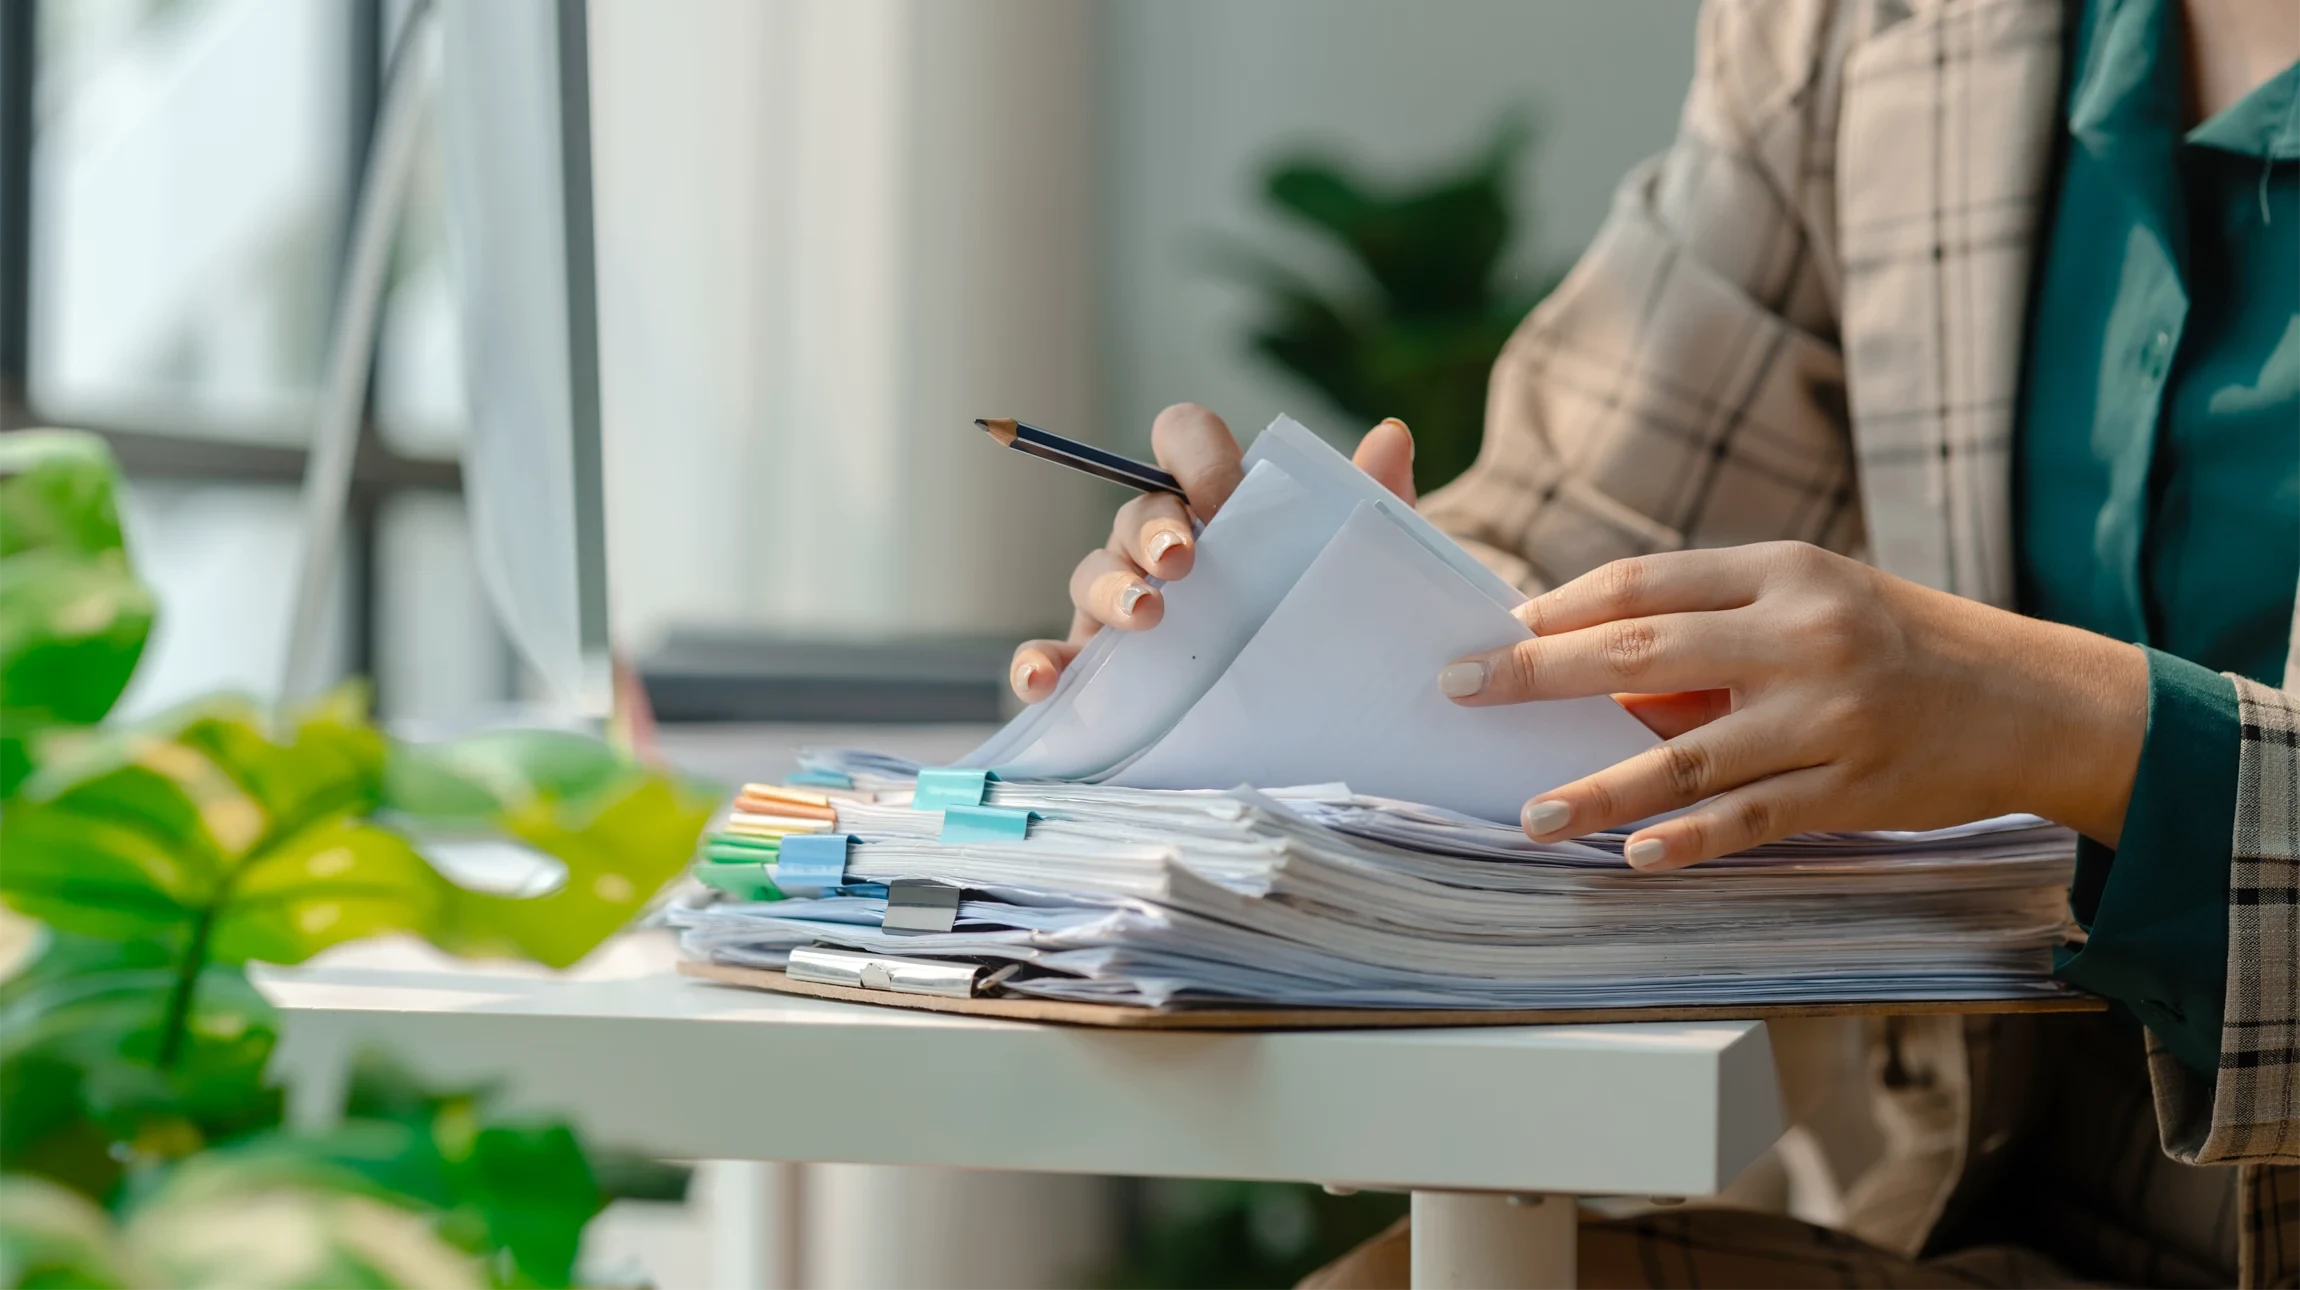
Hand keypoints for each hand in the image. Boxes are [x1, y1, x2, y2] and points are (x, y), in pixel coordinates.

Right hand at [1010, 404, 1416, 700]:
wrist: (1311, 717)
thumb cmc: (1322, 620)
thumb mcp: (1357, 569)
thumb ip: (1372, 504)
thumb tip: (1391, 434)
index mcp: (1215, 502)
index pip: (1185, 437)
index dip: (1195, 454)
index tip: (1222, 496)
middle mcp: (1158, 542)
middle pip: (1137, 510)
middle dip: (1155, 531)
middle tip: (1184, 564)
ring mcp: (1120, 603)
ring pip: (1090, 573)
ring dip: (1109, 588)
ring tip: (1144, 617)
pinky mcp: (1097, 669)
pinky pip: (1052, 655)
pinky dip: (1037, 663)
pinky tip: (1043, 682)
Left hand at [1439, 542, 2148, 868]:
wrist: (2032, 700)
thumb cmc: (1899, 643)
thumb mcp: (1814, 602)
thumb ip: (1714, 628)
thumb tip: (1595, 667)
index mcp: (1785, 572)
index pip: (1647, 583)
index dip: (1564, 608)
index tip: (1498, 630)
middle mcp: (1802, 635)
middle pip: (1642, 652)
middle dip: (1540, 674)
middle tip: (1464, 688)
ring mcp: (1828, 715)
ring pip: (1687, 755)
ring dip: (1601, 789)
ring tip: (1533, 815)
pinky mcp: (1850, 788)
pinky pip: (1752, 819)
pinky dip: (1688, 839)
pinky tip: (1633, 855)